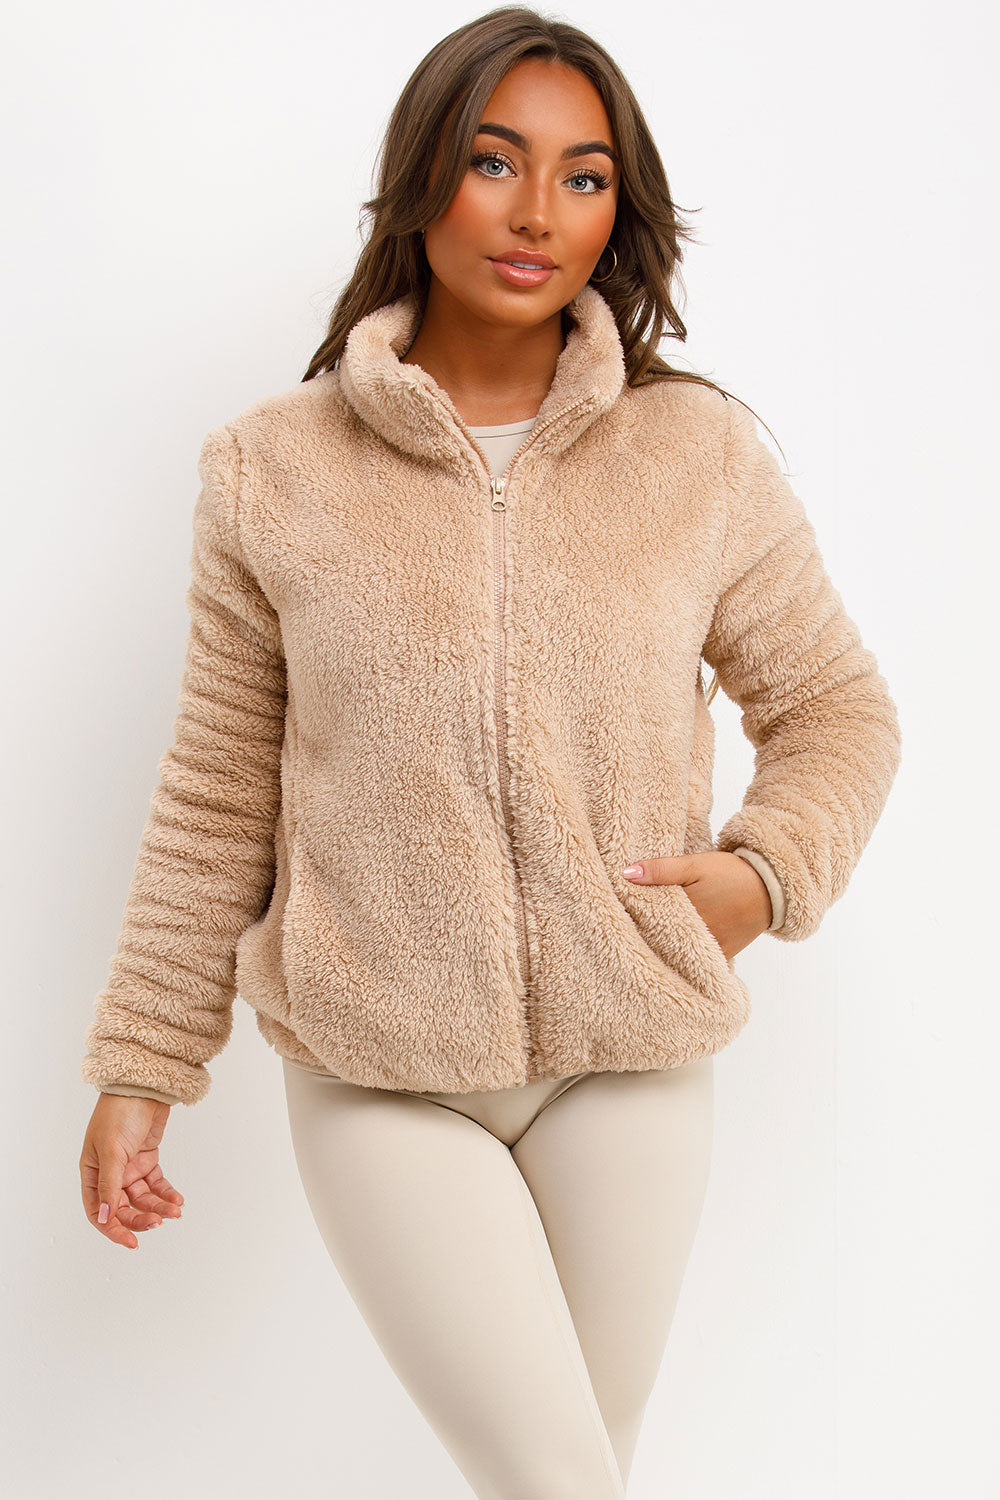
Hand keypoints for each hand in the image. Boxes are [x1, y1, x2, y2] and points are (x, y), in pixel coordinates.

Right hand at [80, 1094, 184, 1249]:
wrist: (144, 1085)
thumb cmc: (119, 1111)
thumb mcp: (111, 1150)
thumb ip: (110, 1185)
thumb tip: (105, 1218)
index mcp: (92, 1172)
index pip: (99, 1211)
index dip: (113, 1229)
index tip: (131, 1242)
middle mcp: (109, 1173)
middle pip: (124, 1208)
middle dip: (141, 1217)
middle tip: (158, 1222)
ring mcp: (129, 1167)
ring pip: (143, 1198)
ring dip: (158, 1206)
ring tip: (175, 1211)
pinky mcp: (147, 1159)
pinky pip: (156, 1184)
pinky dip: (166, 1194)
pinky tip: (177, 1201)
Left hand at [623, 850, 771, 961]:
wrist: (772, 887)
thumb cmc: (732, 873)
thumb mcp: (695, 864)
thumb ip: (661, 870)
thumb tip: (626, 874)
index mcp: (687, 913)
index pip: (648, 923)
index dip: (630, 922)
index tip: (613, 921)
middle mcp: (697, 937)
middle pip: (660, 942)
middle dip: (642, 939)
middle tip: (619, 938)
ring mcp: (711, 950)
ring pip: (676, 955)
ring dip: (660, 951)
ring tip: (638, 948)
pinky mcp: (723, 955)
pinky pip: (696, 962)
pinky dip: (682, 958)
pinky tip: (667, 954)